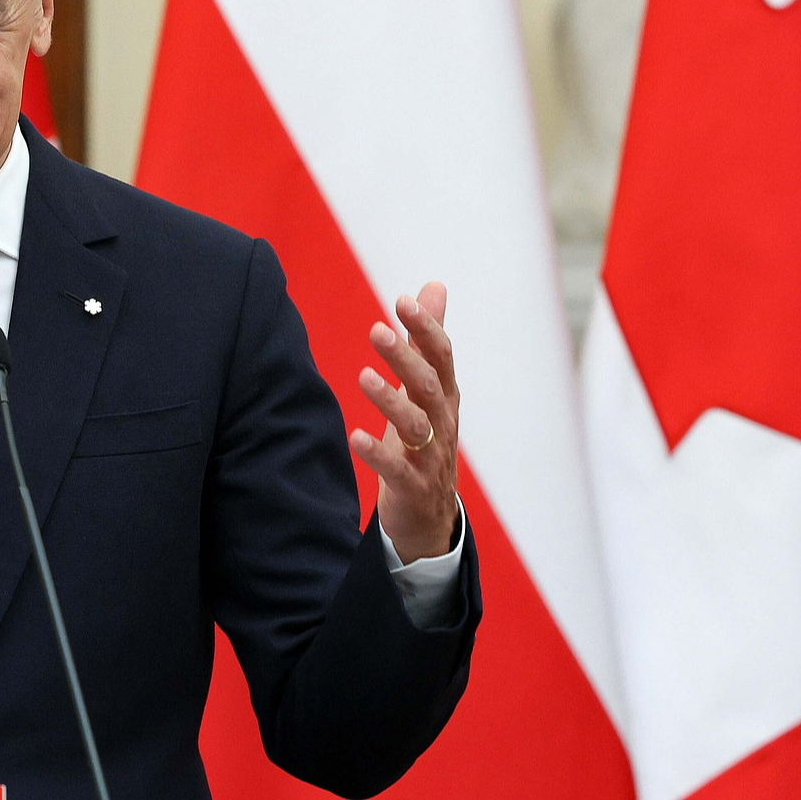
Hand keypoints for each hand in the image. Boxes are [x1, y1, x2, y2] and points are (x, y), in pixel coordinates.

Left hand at [349, 283, 460, 563]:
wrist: (429, 513)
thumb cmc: (424, 439)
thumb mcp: (427, 388)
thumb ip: (426, 340)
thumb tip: (433, 286)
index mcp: (444, 396)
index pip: (442, 356)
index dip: (425, 329)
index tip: (402, 301)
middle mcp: (442, 422)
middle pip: (429, 386)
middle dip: (405, 358)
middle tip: (377, 330)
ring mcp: (429, 456)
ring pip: (416, 426)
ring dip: (390, 400)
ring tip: (363, 376)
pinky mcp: (412, 485)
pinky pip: (396, 469)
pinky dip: (377, 454)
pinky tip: (356, 437)